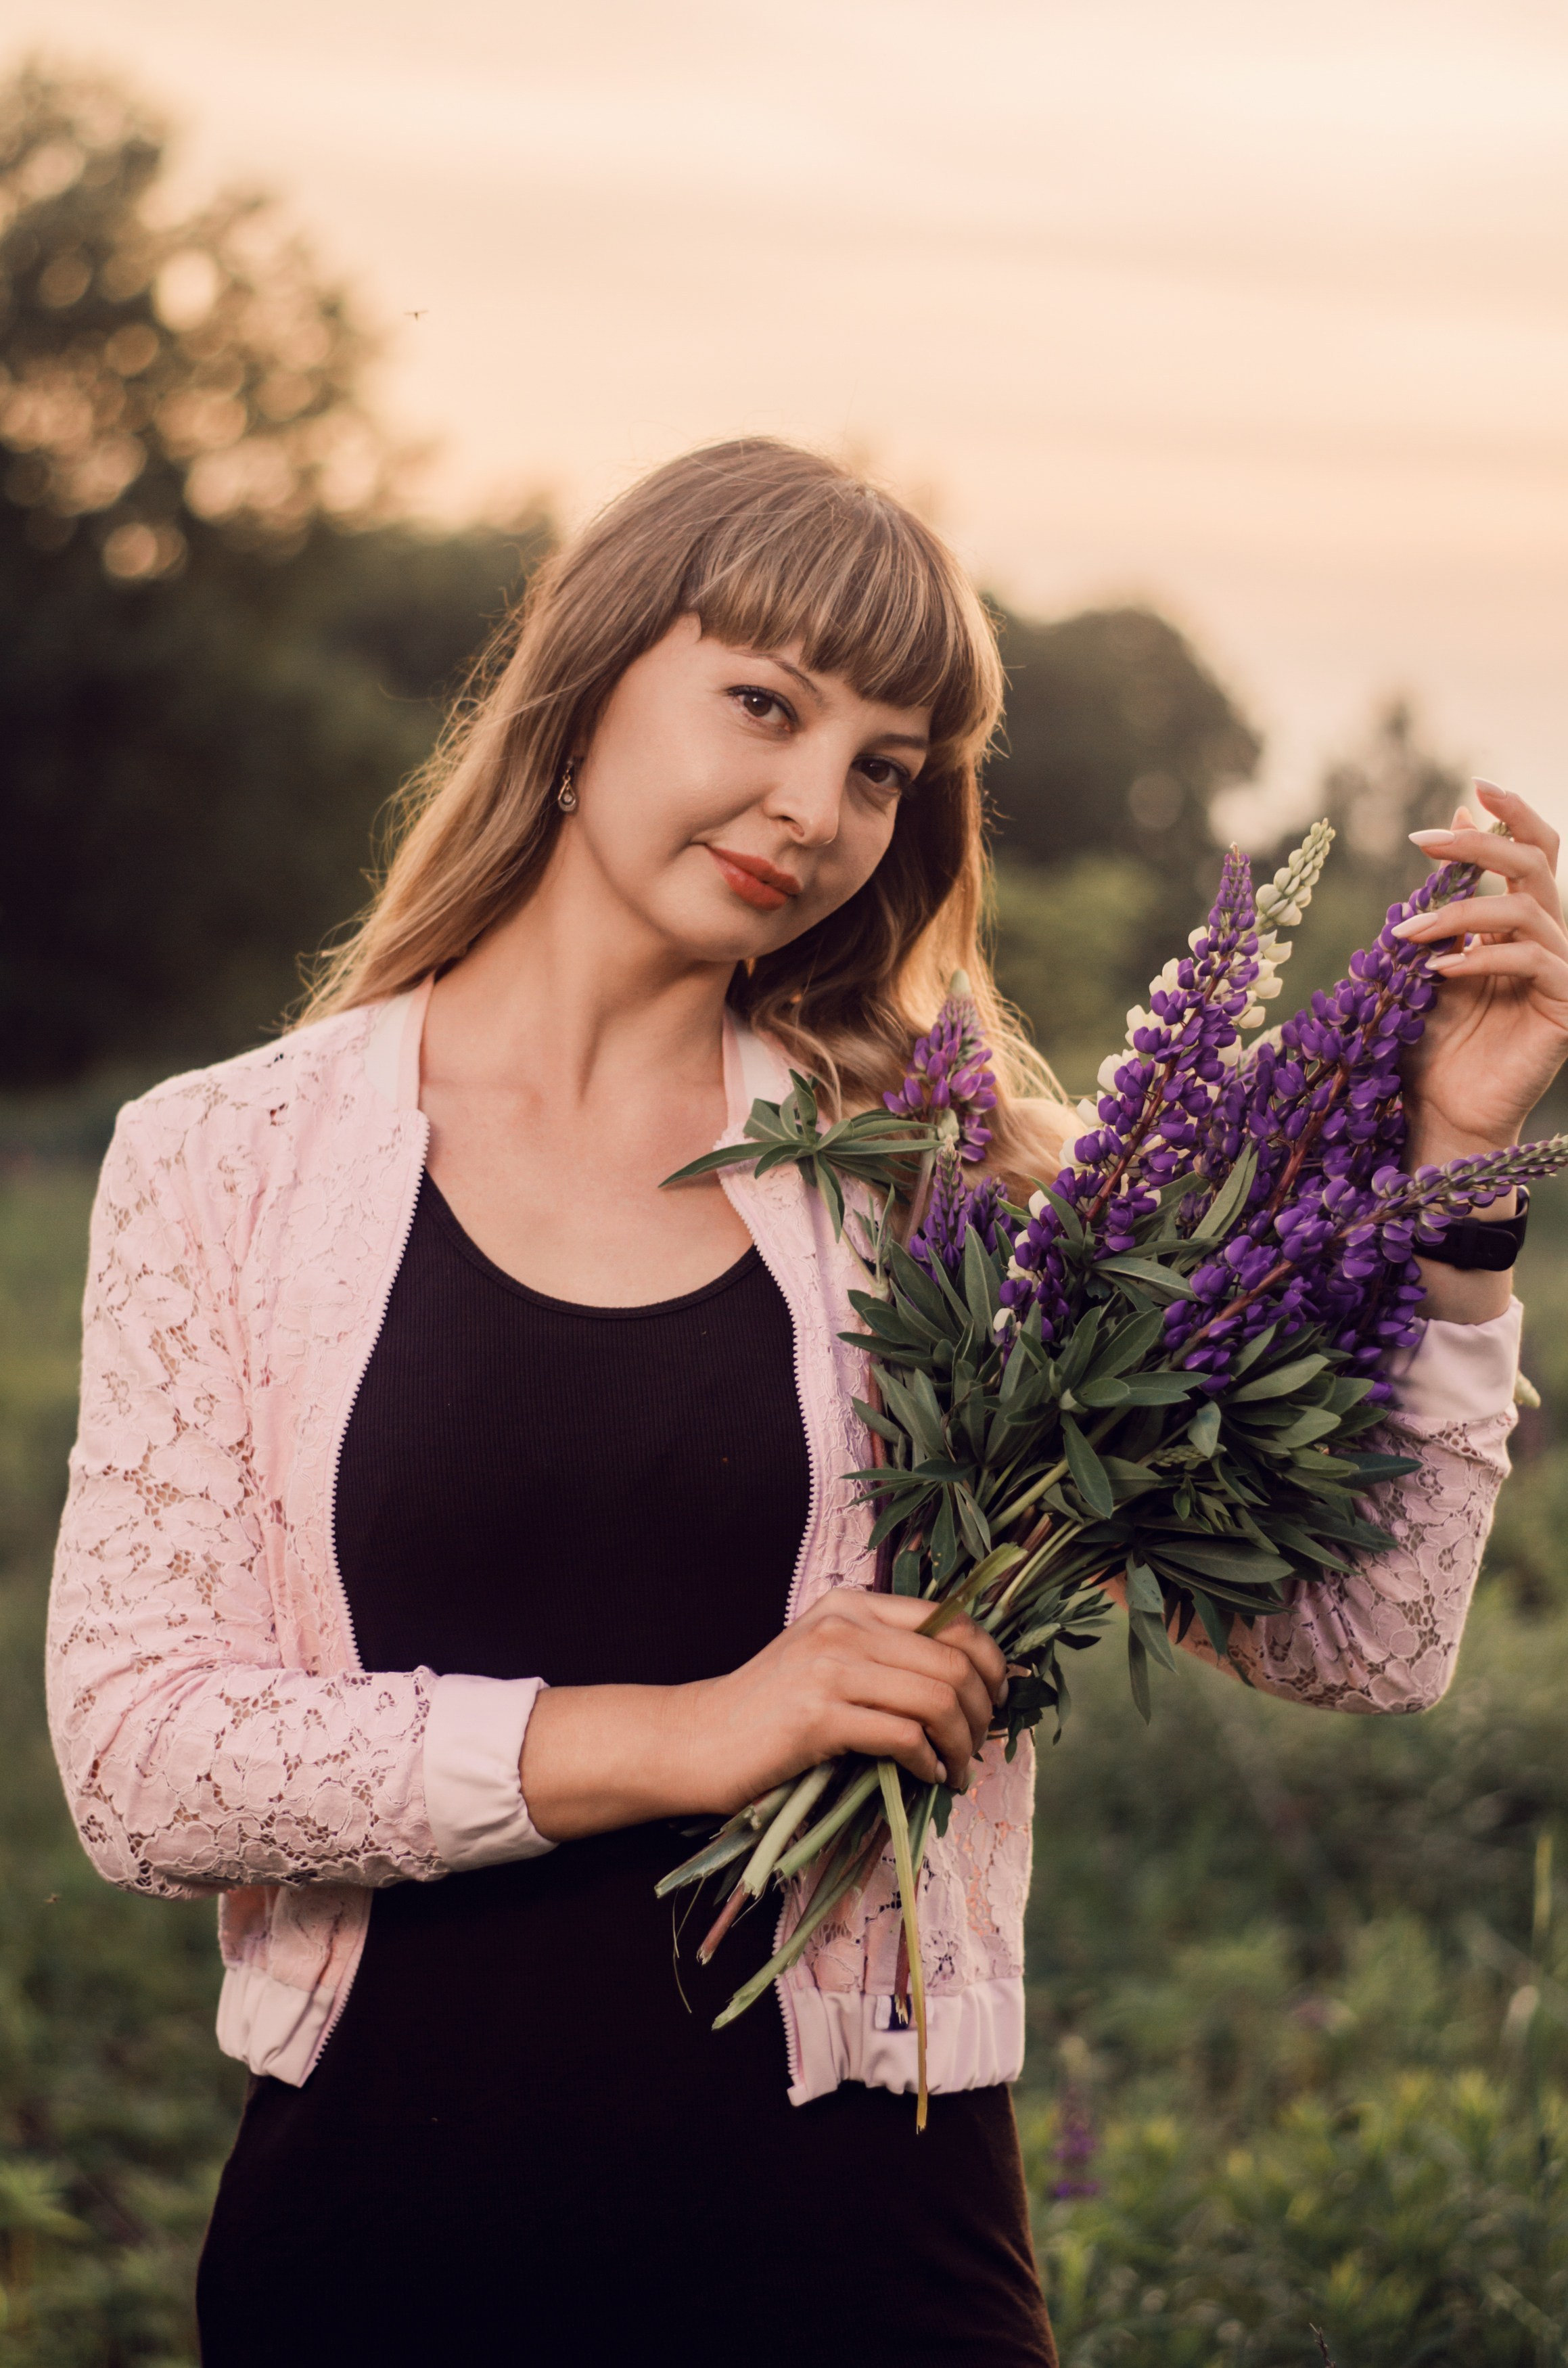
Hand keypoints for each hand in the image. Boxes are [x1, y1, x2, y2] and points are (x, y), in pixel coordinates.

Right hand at [678, 1589, 1007, 1809]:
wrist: (696, 1739)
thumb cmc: (767, 1711)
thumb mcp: (827, 1661)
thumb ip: (883, 1657)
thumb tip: (966, 1682)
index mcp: (851, 1604)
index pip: (952, 1619)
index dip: (991, 1661)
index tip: (997, 1698)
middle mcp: (844, 1625)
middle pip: (954, 1661)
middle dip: (983, 1711)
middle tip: (979, 1746)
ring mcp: (830, 1668)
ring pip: (938, 1698)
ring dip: (962, 1743)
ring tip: (958, 1770)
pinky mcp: (818, 1717)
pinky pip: (904, 1737)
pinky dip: (929, 1763)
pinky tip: (927, 1777)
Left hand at [1392, 783, 1567, 1163]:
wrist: (1440, 1116)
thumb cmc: (1428, 1044)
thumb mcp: (1427, 958)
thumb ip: (1446, 895)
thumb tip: (1459, 814)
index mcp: (1520, 924)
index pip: (1533, 852)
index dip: (1511, 814)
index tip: (1474, 785)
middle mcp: (1550, 940)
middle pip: (1535, 865)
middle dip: (1479, 844)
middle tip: (1422, 839)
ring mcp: (1563, 973)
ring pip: (1526, 911)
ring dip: (1461, 912)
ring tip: (1408, 933)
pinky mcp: (1567, 1007)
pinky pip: (1532, 961)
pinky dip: (1481, 958)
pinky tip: (1440, 971)